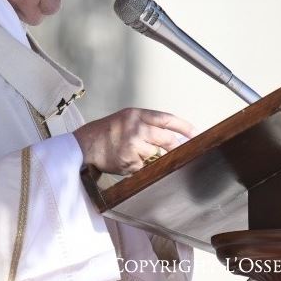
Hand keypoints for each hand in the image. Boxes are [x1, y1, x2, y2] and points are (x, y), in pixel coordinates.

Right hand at [73, 108, 196, 174]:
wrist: (85, 145)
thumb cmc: (106, 132)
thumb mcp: (126, 119)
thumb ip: (147, 123)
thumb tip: (172, 136)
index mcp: (137, 114)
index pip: (167, 119)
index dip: (185, 127)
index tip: (196, 133)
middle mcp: (136, 127)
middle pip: (167, 138)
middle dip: (174, 147)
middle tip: (178, 151)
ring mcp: (133, 144)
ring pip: (156, 154)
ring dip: (150, 157)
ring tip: (133, 153)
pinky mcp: (129, 160)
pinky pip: (144, 166)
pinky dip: (139, 166)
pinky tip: (126, 160)